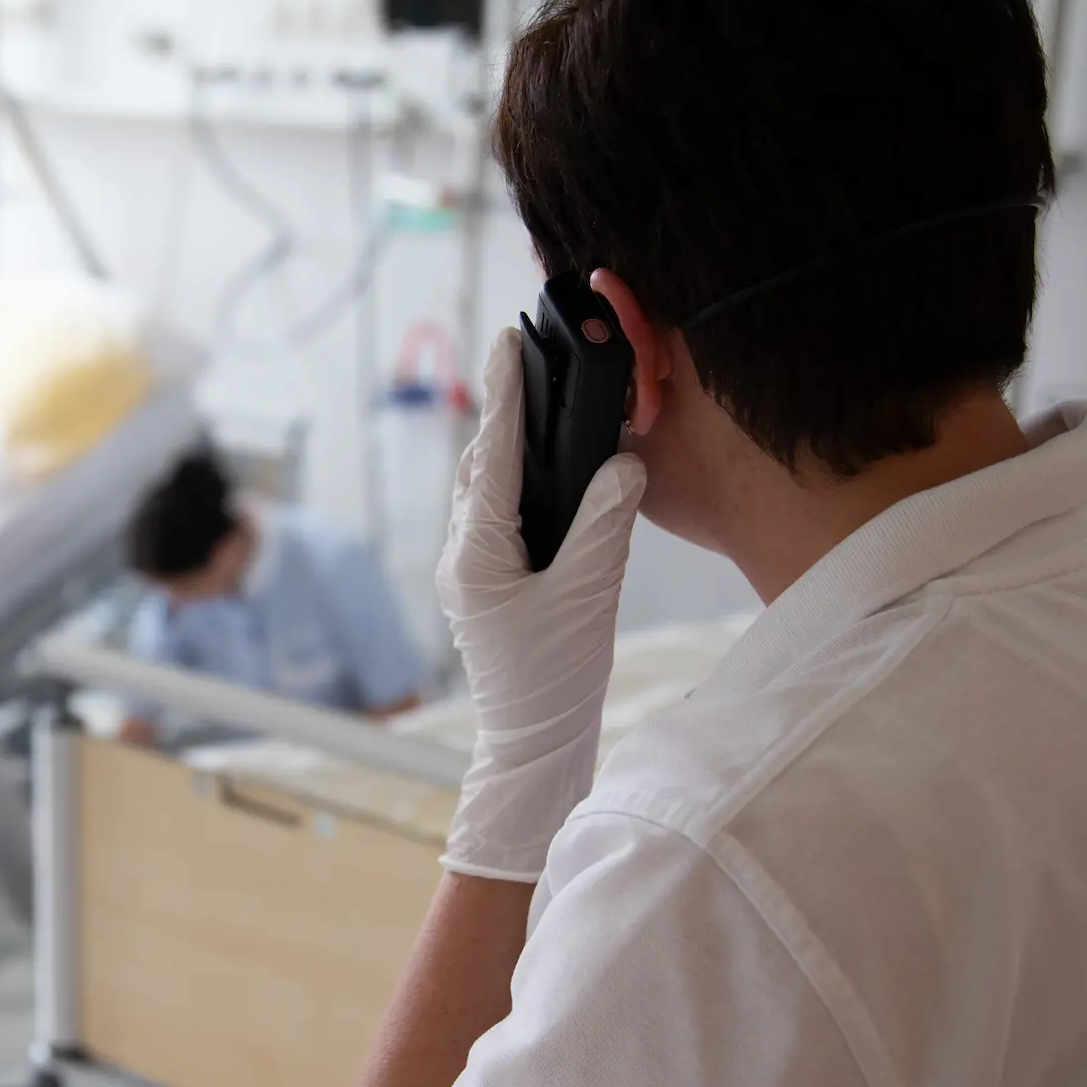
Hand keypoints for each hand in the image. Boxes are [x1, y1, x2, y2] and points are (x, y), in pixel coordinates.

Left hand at [437, 328, 644, 881]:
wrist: (534, 746)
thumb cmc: (556, 679)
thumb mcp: (589, 596)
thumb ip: (605, 523)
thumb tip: (622, 460)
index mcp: (480, 552)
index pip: (496, 455)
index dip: (506, 394)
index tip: (509, 341)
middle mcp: (464, 554)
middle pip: (484, 463)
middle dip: (506, 408)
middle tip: (525, 354)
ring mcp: (470, 570)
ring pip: (486, 489)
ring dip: (509, 443)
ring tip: (533, 397)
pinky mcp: (485, 584)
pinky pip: (496, 515)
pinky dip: (516, 481)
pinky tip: (542, 470)